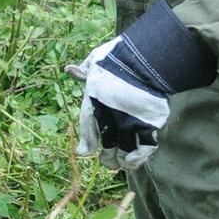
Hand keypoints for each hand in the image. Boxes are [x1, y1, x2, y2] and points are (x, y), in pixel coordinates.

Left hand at [66, 1, 215, 167]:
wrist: (146, 57)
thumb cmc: (119, 55)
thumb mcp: (96, 58)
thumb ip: (84, 69)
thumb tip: (69, 69)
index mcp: (94, 102)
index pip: (87, 130)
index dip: (86, 144)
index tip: (84, 152)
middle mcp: (110, 117)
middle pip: (106, 146)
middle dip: (106, 157)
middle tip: (108, 161)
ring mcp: (129, 123)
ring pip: (123, 151)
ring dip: (121, 161)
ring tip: (121, 164)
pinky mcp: (149, 125)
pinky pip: (143, 149)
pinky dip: (137, 159)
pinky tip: (133, 162)